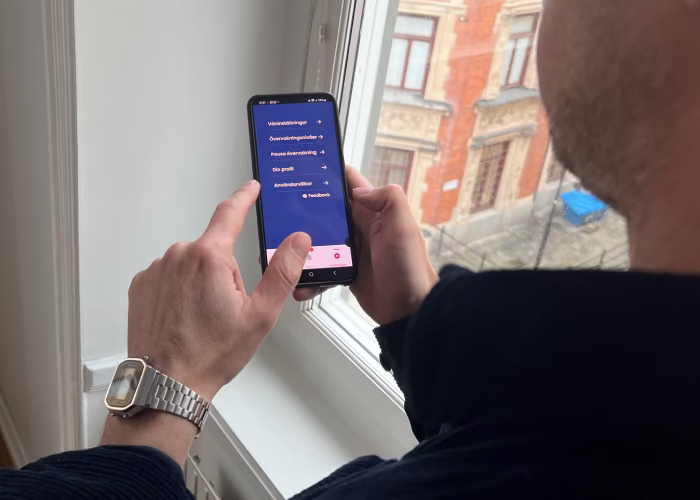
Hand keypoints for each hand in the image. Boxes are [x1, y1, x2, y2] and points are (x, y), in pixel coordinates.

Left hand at [127, 180, 310, 400]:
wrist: (168, 383)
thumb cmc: (211, 354)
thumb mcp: (260, 314)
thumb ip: (283, 271)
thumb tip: (298, 241)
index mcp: (209, 257)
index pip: (230, 213)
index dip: (244, 197)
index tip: (250, 188)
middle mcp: (178, 256)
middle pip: (213, 250)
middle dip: (224, 272)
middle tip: (225, 310)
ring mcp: (156, 270)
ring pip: (191, 265)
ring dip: (200, 283)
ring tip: (201, 320)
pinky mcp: (142, 285)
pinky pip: (169, 277)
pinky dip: (179, 292)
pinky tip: (183, 319)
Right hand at [294, 167, 437, 324]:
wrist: (410, 312)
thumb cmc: (411, 270)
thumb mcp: (404, 228)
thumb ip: (388, 199)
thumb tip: (359, 191)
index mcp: (375, 212)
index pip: (351, 184)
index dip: (331, 172)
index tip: (306, 167)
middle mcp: (362, 227)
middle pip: (327, 211)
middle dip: (305, 209)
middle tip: (280, 211)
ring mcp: (352, 250)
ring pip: (320, 239)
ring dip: (303, 245)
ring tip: (283, 251)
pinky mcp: (346, 271)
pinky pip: (322, 268)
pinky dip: (310, 275)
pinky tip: (300, 283)